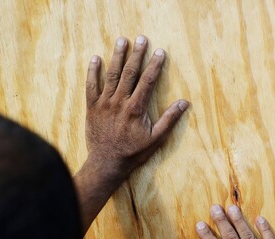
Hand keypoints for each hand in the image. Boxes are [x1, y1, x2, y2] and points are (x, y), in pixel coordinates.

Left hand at [85, 35, 188, 181]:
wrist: (107, 163)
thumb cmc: (133, 152)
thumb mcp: (156, 139)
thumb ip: (169, 119)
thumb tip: (184, 103)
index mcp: (136, 108)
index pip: (147, 81)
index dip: (154, 65)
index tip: (160, 52)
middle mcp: (119, 102)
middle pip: (129, 73)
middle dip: (136, 54)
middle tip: (141, 38)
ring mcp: (104, 103)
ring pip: (111, 75)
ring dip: (117, 56)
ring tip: (122, 41)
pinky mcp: (92, 107)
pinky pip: (91, 86)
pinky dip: (93, 72)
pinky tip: (96, 58)